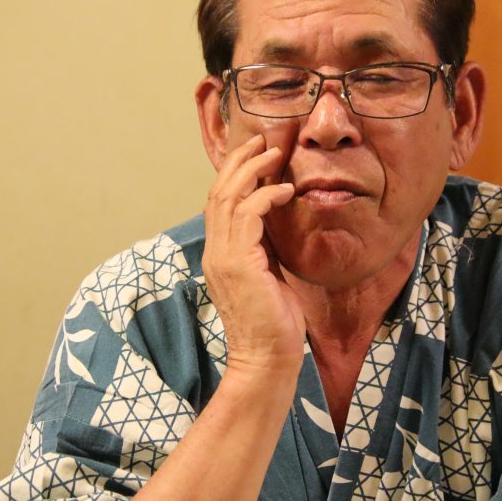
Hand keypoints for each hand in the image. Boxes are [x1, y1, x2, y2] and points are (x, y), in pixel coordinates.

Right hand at [202, 134, 304, 375]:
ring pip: (229, 198)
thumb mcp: (268, 275)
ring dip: (252, 171)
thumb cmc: (273, 324)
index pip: (218, 203)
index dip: (234, 174)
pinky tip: (286, 190)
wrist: (266, 360)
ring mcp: (223, 257)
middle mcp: (215, 252)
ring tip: (274, 154)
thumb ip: (264, 247)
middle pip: (218, 192)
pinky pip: (248, 216)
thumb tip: (275, 221)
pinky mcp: (239, 263)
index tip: (255, 154)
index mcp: (219, 254)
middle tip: (261, 140)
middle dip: (239, 162)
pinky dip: (266, 196)